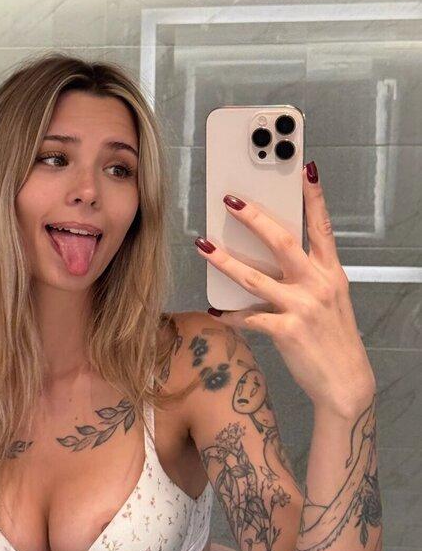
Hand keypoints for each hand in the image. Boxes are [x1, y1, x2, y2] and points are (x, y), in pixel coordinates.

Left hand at [194, 161, 376, 416]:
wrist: (346, 382)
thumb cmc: (332, 338)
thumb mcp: (329, 299)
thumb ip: (305, 276)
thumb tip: (267, 258)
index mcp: (330, 272)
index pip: (322, 227)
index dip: (314, 196)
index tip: (305, 168)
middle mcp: (318, 284)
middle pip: (282, 241)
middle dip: (254, 218)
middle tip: (230, 200)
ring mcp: (303, 307)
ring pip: (255, 277)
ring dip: (225, 261)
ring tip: (203, 245)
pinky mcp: (287, 331)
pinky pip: (249, 317)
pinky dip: (229, 314)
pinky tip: (214, 310)